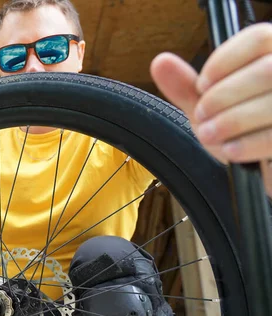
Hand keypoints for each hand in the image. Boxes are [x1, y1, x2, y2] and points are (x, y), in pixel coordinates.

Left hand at [150, 23, 271, 194]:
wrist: (261, 170)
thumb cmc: (239, 131)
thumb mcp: (208, 107)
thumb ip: (186, 87)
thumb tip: (160, 62)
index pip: (259, 38)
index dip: (223, 62)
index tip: (201, 86)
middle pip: (266, 69)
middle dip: (222, 95)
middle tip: (202, 115)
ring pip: (271, 101)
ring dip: (230, 121)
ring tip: (210, 133)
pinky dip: (246, 144)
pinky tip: (230, 148)